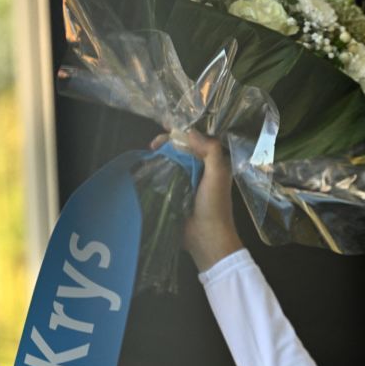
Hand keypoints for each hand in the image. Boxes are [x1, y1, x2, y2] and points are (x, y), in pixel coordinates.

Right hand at [150, 130, 243, 270]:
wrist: (206, 236)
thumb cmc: (214, 205)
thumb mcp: (218, 174)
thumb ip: (210, 151)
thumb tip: (190, 132)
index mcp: (213, 164)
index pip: (196, 141)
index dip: (181, 133)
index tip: (165, 129)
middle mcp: (200, 171)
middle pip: (181, 150)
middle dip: (167, 144)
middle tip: (153, 146)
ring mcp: (186, 183)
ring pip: (171, 162)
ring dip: (160, 156)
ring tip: (148, 154)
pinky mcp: (175, 194)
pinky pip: (165, 177)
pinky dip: (156, 171)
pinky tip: (146, 167)